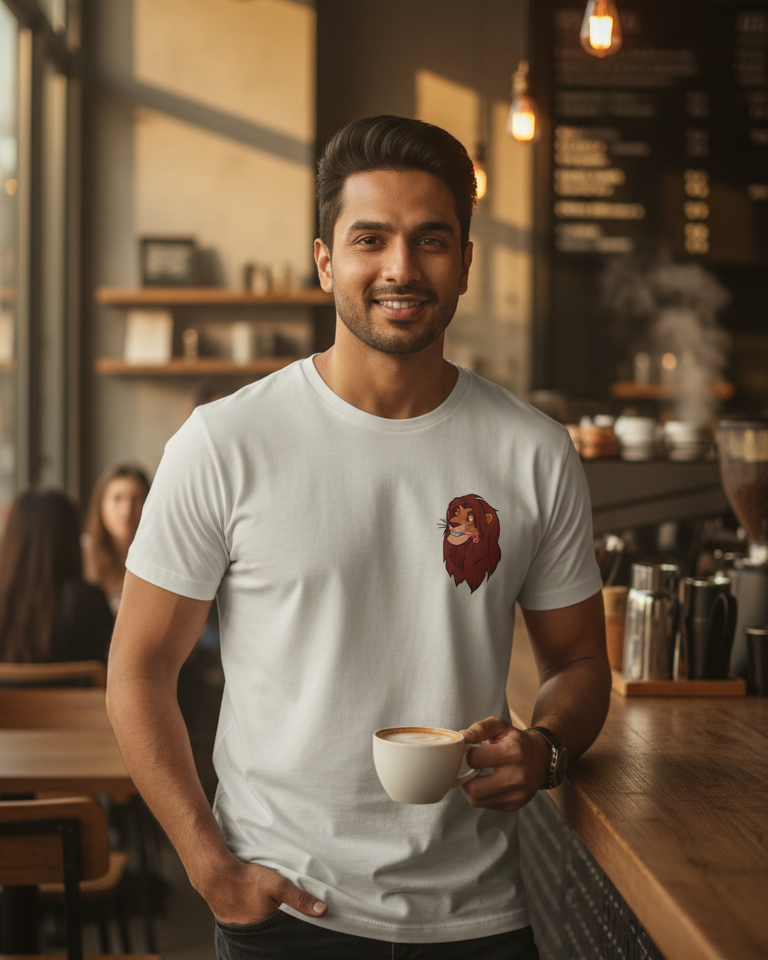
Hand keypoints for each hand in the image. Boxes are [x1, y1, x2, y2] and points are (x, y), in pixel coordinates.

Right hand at [196, 854, 327, 925]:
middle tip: (284, 914)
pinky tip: (255, 908)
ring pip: (261, 929)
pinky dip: (255, 919)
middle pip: (274, 934)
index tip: (304, 928)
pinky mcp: (233, 923)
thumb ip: (300, 899)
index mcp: (268, 929)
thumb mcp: (278, 885)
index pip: (287, 936)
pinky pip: (249, 925)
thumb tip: (323, 910)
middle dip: (282, 929)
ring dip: (267, 923)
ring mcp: (242, 931)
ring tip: (270, 911)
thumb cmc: (247, 880)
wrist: (216, 875)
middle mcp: (254, 935)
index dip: (295, 931)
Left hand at [459, 716, 549, 812]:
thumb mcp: (500, 726)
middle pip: (474, 787)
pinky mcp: (514, 805)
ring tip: (475, 776)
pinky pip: (486, 805)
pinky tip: (486, 784)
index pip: (475, 759)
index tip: (471, 751)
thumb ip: (480, 728)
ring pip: (477, 800)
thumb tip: (463, 737)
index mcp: (512, 752)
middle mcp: (517, 776)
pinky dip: (481, 796)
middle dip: (464, 777)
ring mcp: (516, 795)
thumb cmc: (516, 741)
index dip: (468, 754)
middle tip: (467, 768)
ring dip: (470, 788)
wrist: (540, 759)